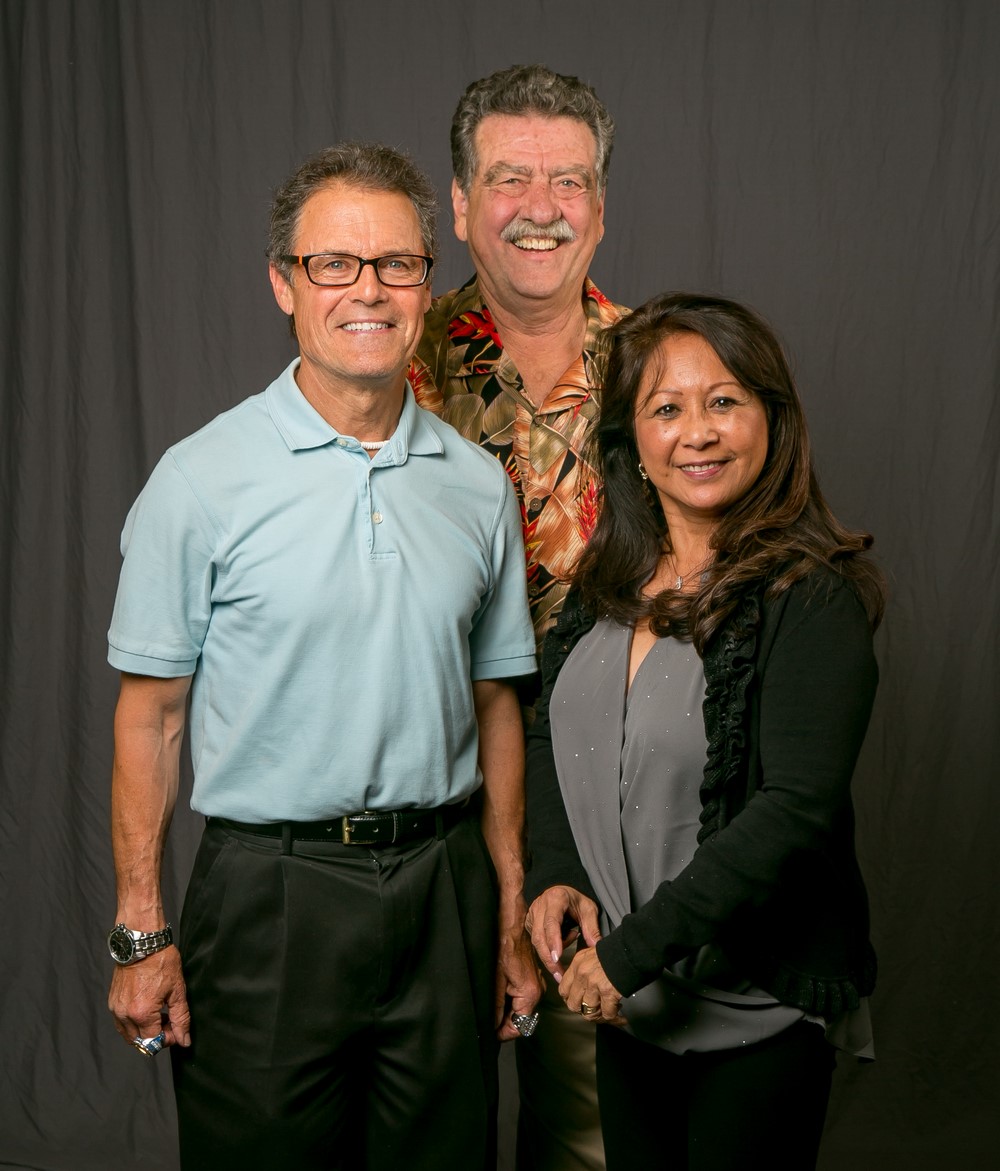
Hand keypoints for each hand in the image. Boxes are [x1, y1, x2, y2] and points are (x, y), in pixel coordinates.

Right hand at [108, 946, 190, 1049]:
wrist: (143, 942)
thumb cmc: (161, 961)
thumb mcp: (177, 991)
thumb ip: (181, 1019)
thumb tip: (184, 1040)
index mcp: (142, 1013)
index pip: (153, 1042)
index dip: (168, 1039)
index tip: (176, 1029)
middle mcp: (125, 1014)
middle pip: (139, 1042)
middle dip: (156, 1036)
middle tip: (168, 1021)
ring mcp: (116, 1009)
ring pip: (129, 1034)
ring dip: (144, 1031)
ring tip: (159, 1014)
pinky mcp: (112, 1002)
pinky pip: (121, 1023)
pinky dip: (134, 1022)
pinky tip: (147, 1008)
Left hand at [495, 924, 542, 1040]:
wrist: (511, 924)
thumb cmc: (503, 945)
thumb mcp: (495, 979)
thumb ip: (495, 1005)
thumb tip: (492, 1025)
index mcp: (530, 993)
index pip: (520, 1026)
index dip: (504, 1032)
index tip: (490, 1033)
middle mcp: (537, 991)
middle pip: (520, 1019)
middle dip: (503, 1022)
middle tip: (486, 1020)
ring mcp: (535, 985)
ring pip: (520, 1009)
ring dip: (505, 1011)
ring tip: (490, 1007)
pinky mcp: (531, 979)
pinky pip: (521, 997)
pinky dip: (509, 1000)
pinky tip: (497, 995)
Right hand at [525, 885, 601, 980]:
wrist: (560, 891)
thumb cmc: (575, 900)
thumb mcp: (588, 909)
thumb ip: (592, 927)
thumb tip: (594, 948)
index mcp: (555, 899)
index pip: (552, 922)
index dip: (554, 940)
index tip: (558, 957)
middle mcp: (539, 907)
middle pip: (540, 936)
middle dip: (549, 958)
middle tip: (560, 975)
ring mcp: (532, 916)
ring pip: (536, 942)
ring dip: (548, 958)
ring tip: (562, 970)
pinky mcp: (530, 925)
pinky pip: (536, 942)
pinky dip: (547, 951)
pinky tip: (558, 955)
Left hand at [560, 943, 625, 1025]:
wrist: (632, 949)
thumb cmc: (616, 951)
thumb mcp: (593, 953)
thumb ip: (585, 968)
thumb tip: (582, 984)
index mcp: (578, 964)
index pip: (563, 989)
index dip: (570, 999)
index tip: (578, 1002)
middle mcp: (583, 974)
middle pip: (573, 1004)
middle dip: (584, 1010)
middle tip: (594, 1009)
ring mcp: (594, 984)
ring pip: (589, 1012)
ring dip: (600, 1015)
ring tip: (608, 1012)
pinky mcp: (608, 993)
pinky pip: (607, 1014)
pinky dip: (614, 1018)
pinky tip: (620, 1016)